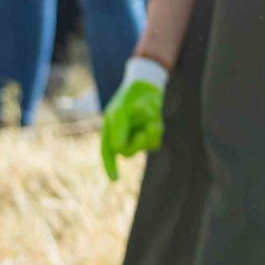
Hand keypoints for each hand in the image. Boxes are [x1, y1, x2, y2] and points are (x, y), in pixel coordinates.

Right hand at [100, 59, 167, 180]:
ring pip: (145, 146)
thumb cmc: (130, 97)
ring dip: (151, 132)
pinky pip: (155, 141)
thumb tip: (119, 150)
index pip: (108, 152)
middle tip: (147, 131)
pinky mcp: (150, 133)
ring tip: (153, 117)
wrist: (147, 85)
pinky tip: (156, 120)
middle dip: (139, 143)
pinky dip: (157, 131)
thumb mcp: (122, 111)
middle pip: (128, 151)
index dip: (110, 166)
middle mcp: (122, 135)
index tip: (115, 180)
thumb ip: (119, 130)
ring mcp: (136, 135)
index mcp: (110, 130)